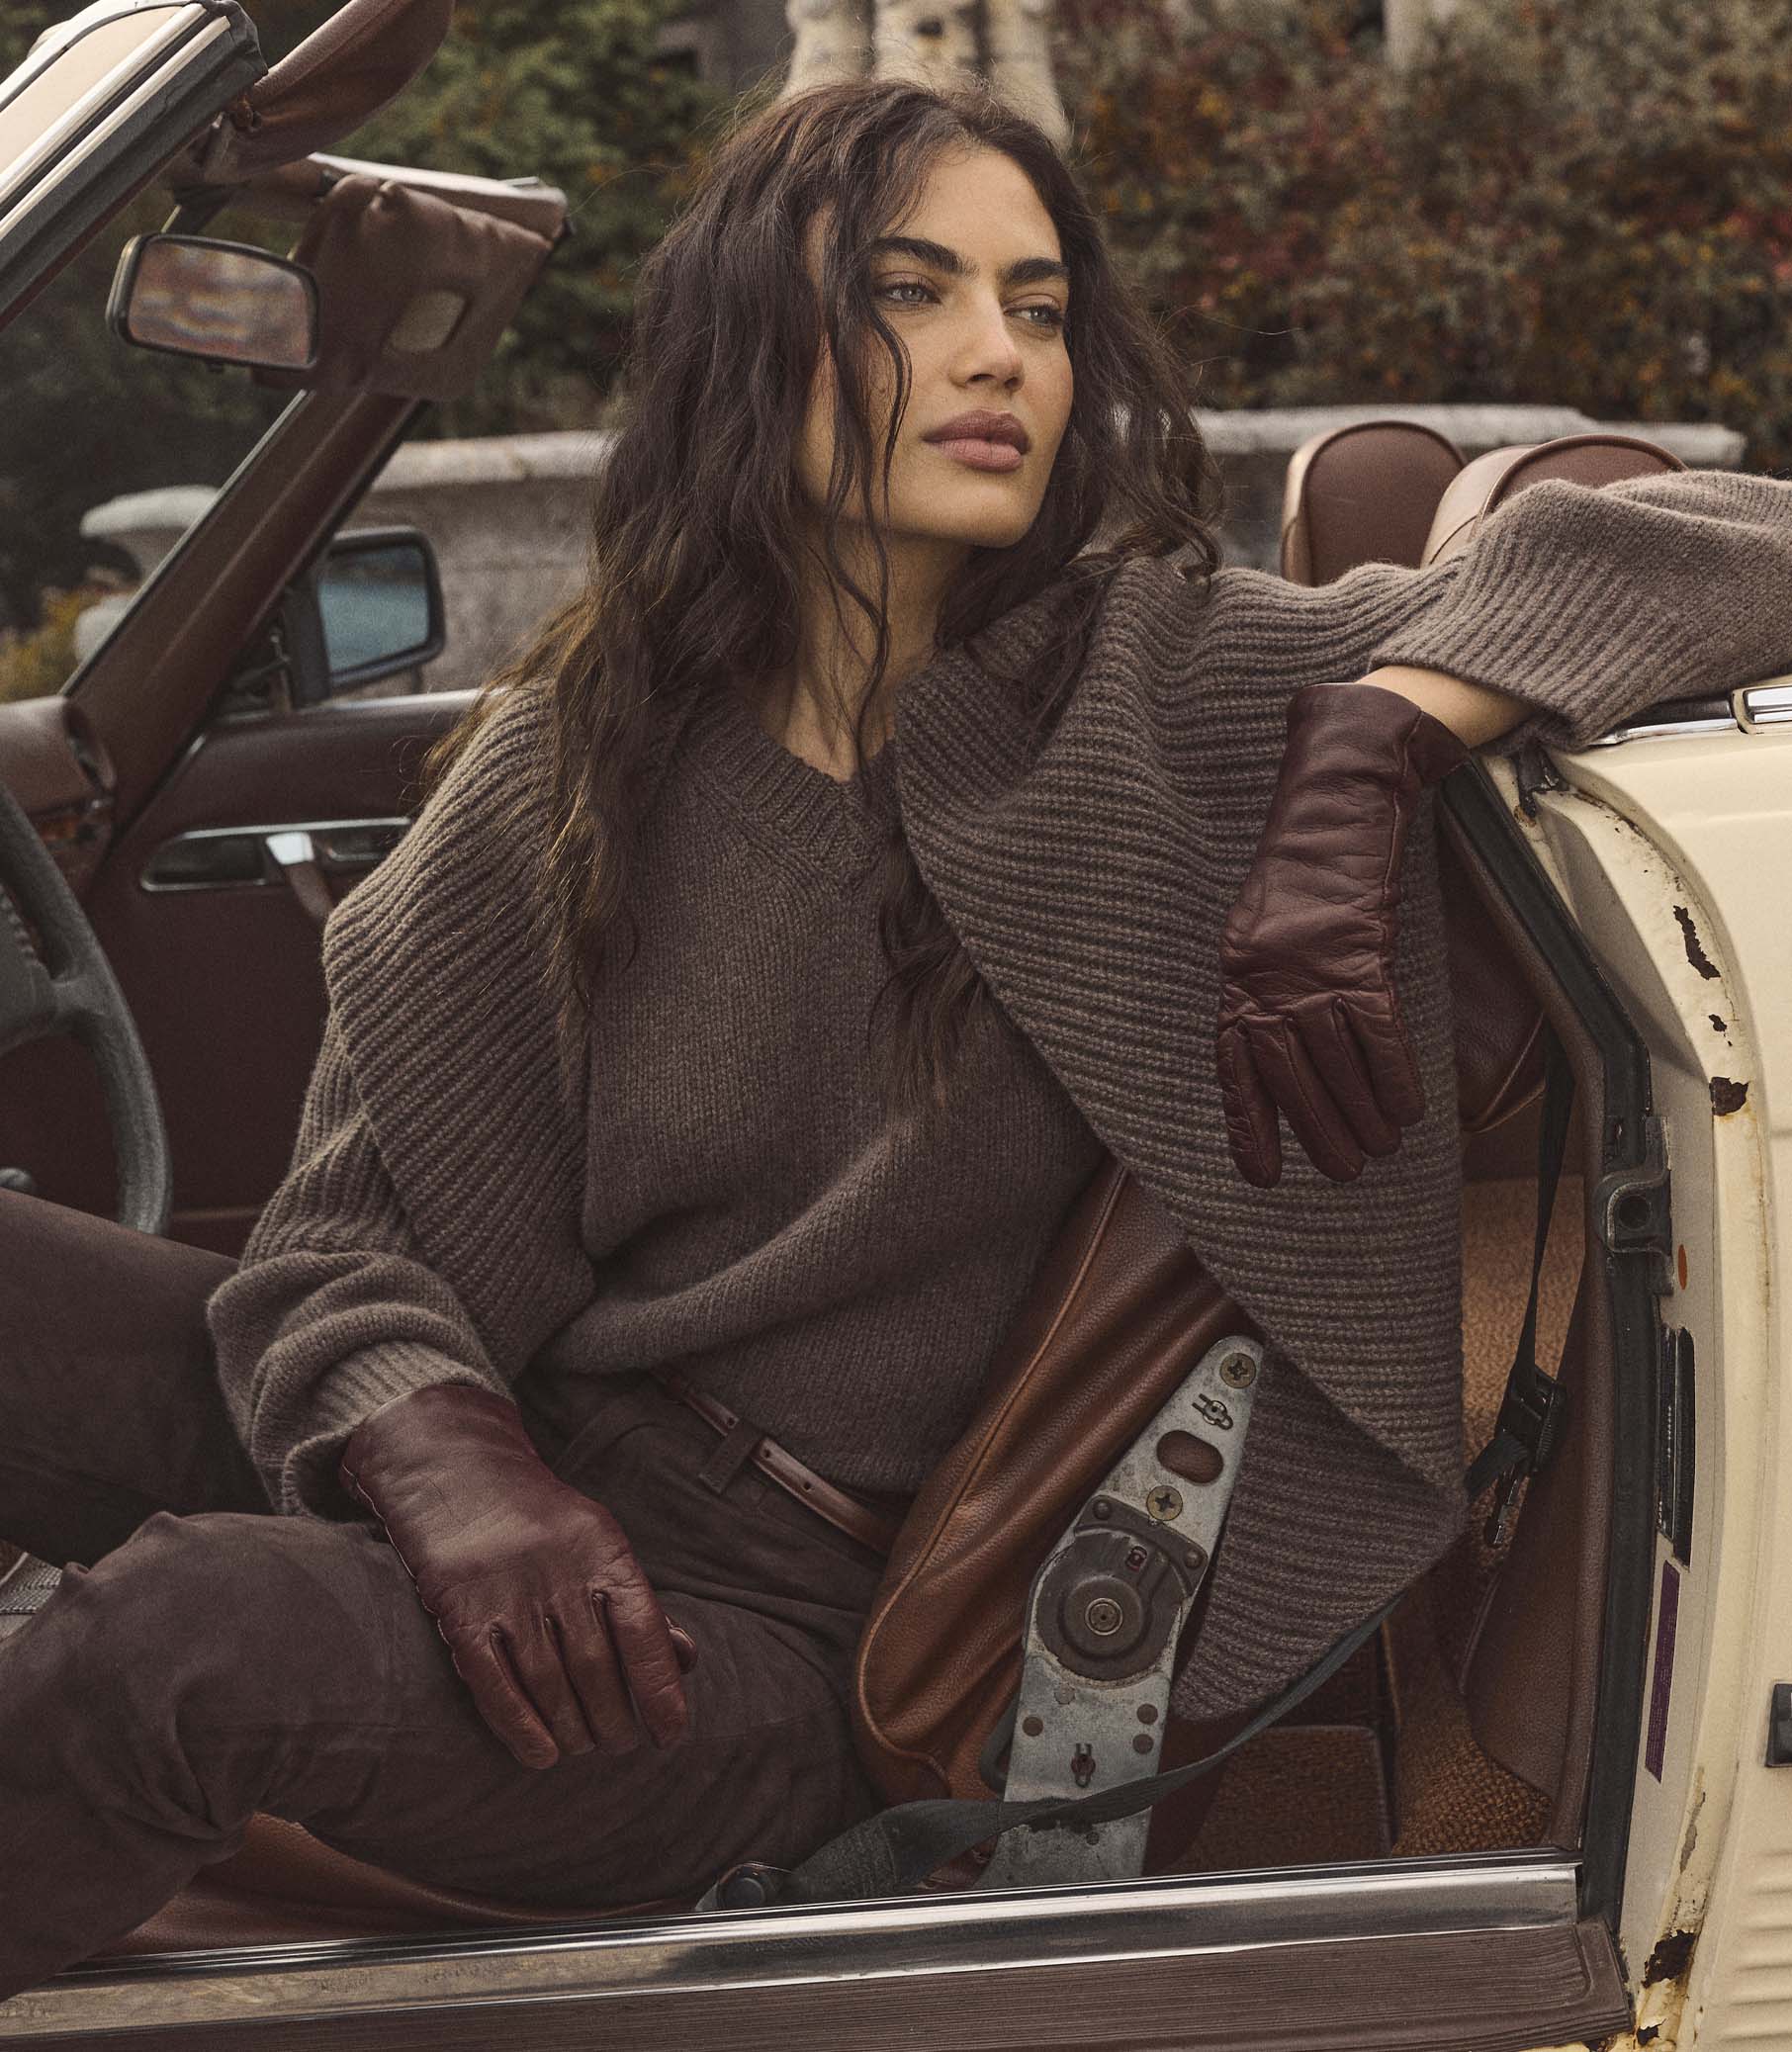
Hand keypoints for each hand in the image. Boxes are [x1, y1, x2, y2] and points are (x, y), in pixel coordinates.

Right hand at [340, 1382, 695, 1768]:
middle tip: (622, 1744)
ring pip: (547, 1680)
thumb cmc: (540, 1520)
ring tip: (586, 1748)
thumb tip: (685, 1663)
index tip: (672, 1735)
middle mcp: (556, 1567)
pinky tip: (542, 1754)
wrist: (454, 1469)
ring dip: (572, 1729)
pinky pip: (492, 1682)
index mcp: (601, 1547)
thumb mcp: (598, 1543)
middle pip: (594, 1665)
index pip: (642, 1628)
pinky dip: (519, 1726)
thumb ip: (636, 1603)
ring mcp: (504, 1589)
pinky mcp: (458, 1609)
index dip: (660, 1688)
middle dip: (614, 1718)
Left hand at [1216, 681, 1467, 1185]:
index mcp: (1237, 973)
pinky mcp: (1359, 952)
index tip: (1261, 1175)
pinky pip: (1378, 1030)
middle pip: (1289, 1074)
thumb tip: (1284, 1041)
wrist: (1336, 795)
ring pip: (1335, 1062)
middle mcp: (1266, 975)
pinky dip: (1394, 1074)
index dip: (1250, 1124)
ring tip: (1378, 1151)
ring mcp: (1311, 966)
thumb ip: (1269, 981)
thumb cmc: (1305, 861)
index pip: (1235, 1065)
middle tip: (1343, 1172)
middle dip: (1316, 1130)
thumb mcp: (1266, 926)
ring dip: (1360, 1114)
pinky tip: (1409, 1110)